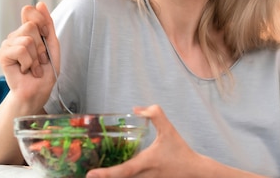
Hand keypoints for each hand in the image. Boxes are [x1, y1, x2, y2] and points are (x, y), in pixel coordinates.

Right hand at [0, 2, 60, 106]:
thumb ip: (47, 24)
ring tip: (33, 67)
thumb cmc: (45, 72)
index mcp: (27, 31)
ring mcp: (8, 44)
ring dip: (36, 58)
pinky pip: (20, 49)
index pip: (30, 11)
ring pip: (27, 39)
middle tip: (40, 60)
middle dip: (42, 46)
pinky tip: (25, 70)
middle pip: (31, 26)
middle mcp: (16, 35)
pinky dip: (28, 62)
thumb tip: (40, 3)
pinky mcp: (2, 54)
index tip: (46, 36)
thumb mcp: (52, 45)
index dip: (42, 23)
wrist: (37, 91)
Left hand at [86, 105, 202, 177]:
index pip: (124, 171)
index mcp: (146, 163)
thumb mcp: (169, 130)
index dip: (107, 174)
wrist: (194, 172)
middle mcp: (142, 176)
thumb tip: (136, 109)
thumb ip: (155, 114)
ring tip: (93, 176)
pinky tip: (107, 175)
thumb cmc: (180, 151)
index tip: (91, 174)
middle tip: (85, 175)